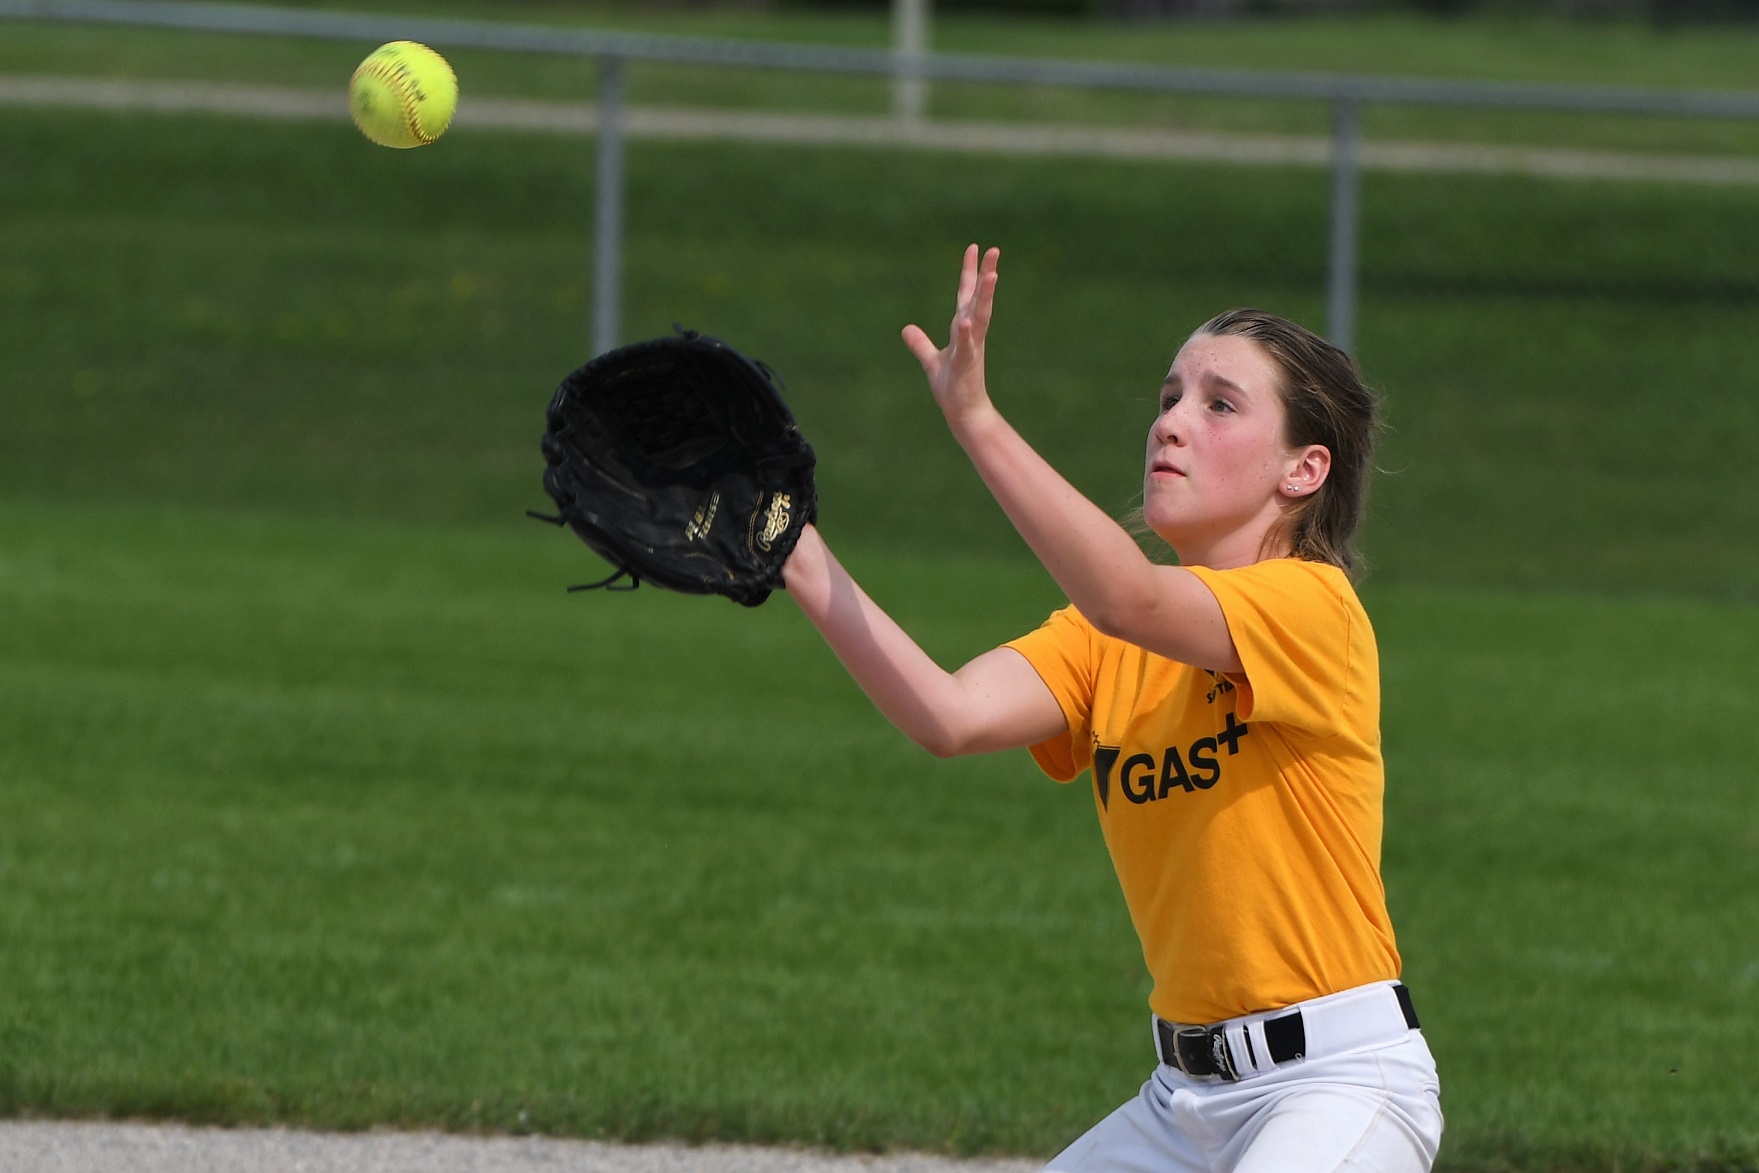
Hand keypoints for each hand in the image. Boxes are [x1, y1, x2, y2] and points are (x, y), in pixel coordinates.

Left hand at [902, 244, 999, 427]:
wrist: (964, 413)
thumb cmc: (953, 387)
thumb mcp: (931, 361)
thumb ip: (920, 344)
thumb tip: (906, 329)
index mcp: (963, 330)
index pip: (966, 295)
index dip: (969, 272)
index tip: (974, 248)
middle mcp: (971, 335)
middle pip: (978, 299)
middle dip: (985, 274)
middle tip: (994, 250)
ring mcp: (971, 348)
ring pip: (979, 317)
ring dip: (985, 296)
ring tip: (991, 275)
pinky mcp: (966, 365)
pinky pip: (967, 346)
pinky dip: (967, 333)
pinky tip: (966, 320)